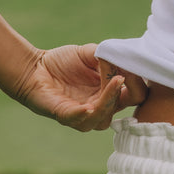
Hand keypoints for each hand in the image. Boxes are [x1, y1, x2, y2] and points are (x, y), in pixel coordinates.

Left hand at [13, 44, 147, 131]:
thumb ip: (108, 56)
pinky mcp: (64, 115)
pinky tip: (89, 106)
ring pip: (104, 118)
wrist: (35, 67)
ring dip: (110, 100)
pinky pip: (78, 120)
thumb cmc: (63, 61)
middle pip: (125, 107)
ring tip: (113, 80)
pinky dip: (84, 115)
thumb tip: (124, 60)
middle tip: (126, 73)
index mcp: (109, 92)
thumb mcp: (90, 53)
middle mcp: (99, 106)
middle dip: (130, 90)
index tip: (135, 65)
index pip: (135, 95)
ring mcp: (82, 114)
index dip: (138, 81)